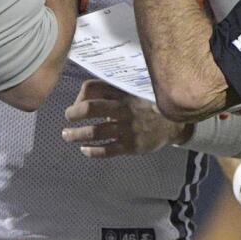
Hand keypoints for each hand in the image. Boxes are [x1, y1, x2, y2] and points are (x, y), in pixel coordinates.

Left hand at [62, 79, 190, 157]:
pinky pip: (107, 150)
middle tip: (67, 118)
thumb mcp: (132, 91)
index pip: (94, 88)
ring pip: (95, 132)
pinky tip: (84, 150)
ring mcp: (127, 129)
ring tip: (67, 136)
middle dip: (73, 114)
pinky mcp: (131, 146)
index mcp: (122, 93)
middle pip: (91, 108)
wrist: (172, 124)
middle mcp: (123, 109)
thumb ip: (111, 91)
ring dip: (77, 134)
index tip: (76, 104)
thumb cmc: (146, 106)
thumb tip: (83, 96)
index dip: (80, 96)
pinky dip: (92, 151)